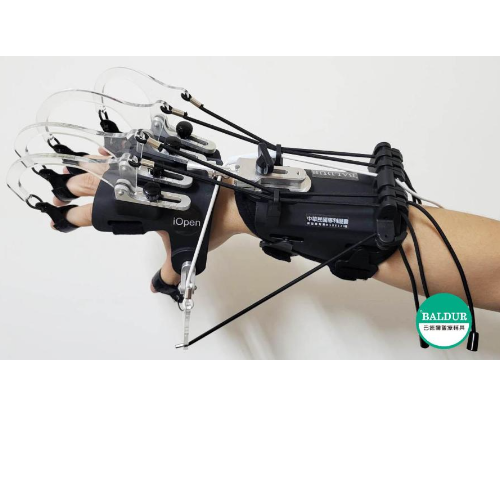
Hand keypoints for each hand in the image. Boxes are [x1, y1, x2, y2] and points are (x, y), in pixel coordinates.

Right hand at [53, 150, 252, 291]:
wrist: (231, 204)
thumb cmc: (208, 228)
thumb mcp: (185, 254)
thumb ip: (168, 273)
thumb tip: (158, 289)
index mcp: (140, 213)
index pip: (99, 215)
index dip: (76, 217)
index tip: (61, 219)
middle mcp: (139, 191)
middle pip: (95, 187)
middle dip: (73, 191)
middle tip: (60, 195)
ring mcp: (149, 173)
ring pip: (108, 167)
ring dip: (87, 171)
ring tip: (73, 174)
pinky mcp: (161, 160)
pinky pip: (131, 151)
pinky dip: (113, 151)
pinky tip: (102, 151)